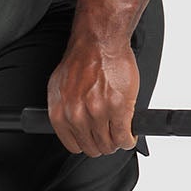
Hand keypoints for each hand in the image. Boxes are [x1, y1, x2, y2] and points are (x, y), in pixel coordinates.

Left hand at [47, 32, 139, 155]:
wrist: (99, 42)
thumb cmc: (82, 60)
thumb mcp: (60, 88)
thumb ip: (64, 109)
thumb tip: (69, 125)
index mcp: (60, 113)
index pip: (73, 145)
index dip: (87, 144)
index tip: (94, 140)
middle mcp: (77, 115)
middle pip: (93, 148)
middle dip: (103, 144)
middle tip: (110, 135)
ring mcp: (98, 112)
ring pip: (109, 144)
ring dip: (117, 142)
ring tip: (120, 133)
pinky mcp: (118, 108)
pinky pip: (124, 136)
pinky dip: (129, 139)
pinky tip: (130, 134)